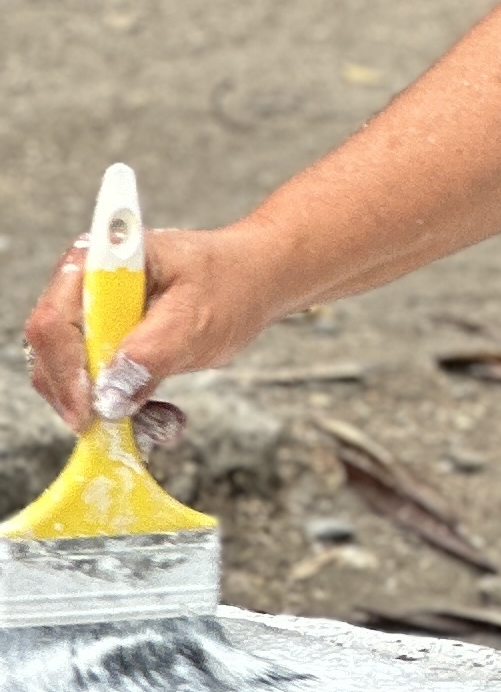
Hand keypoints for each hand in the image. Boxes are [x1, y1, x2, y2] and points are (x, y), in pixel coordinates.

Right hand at [20, 222, 292, 430]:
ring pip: (71, 375)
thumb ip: (150, 356)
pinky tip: (160, 416)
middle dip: (83, 397)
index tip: (90, 409)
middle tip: (117, 430)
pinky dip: (123, 405)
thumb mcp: (197, 319)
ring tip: (159, 421)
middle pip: (51, 353)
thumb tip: (108, 396)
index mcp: (100, 262)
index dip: (65, 370)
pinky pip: (96, 381)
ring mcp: (93, 314)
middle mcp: (85, 285)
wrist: (257, 277)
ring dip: (108, 407)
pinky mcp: (107, 339)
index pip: (54, 321)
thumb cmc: (232, 283)